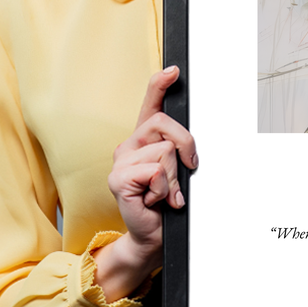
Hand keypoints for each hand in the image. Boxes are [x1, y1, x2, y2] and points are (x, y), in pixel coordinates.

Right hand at [93, 66, 197, 300]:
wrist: (153, 235)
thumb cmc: (166, 203)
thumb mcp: (178, 171)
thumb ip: (179, 151)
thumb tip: (189, 143)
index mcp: (144, 139)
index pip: (150, 104)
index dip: (160, 84)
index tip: (174, 71)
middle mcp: (129, 145)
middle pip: (165, 124)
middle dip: (186, 146)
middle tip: (187, 169)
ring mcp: (121, 161)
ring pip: (165, 151)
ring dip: (174, 177)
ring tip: (165, 193)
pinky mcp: (118, 179)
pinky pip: (155, 171)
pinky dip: (164, 189)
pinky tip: (155, 200)